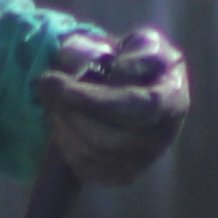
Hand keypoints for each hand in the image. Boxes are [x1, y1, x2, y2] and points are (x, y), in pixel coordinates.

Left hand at [38, 23, 189, 187]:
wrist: (139, 86)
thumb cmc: (141, 60)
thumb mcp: (145, 43)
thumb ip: (136, 54)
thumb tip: (116, 77)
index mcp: (171, 100)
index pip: (134, 109)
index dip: (91, 100)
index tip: (55, 83)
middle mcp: (162, 136)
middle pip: (109, 139)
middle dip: (68, 111)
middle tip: (46, 84)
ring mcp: (143, 160)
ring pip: (93, 155)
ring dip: (61, 126)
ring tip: (50, 98)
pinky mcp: (123, 174)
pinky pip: (87, 169)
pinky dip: (64, 145)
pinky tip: (58, 120)